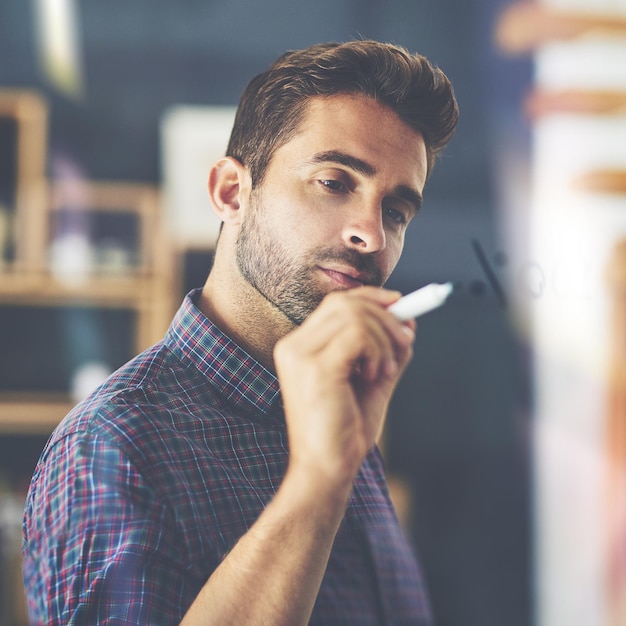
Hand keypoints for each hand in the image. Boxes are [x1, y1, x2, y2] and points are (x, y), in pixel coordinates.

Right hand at [274, 287, 415, 490]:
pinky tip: (375, 376)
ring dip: (384, 338)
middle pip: (344, 302)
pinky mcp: (316, 368)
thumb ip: (386, 350)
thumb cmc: (346, 430)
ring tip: (387, 369)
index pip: (336, 303)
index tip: (399, 305)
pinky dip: (378, 351)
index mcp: (300, 347)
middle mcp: (294, 346)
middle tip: (406, 341)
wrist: (326, 470)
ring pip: (354, 315)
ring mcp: (300, 355)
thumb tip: (409, 322)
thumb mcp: (373, 380)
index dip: (370, 298)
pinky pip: (358, 335)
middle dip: (385, 316)